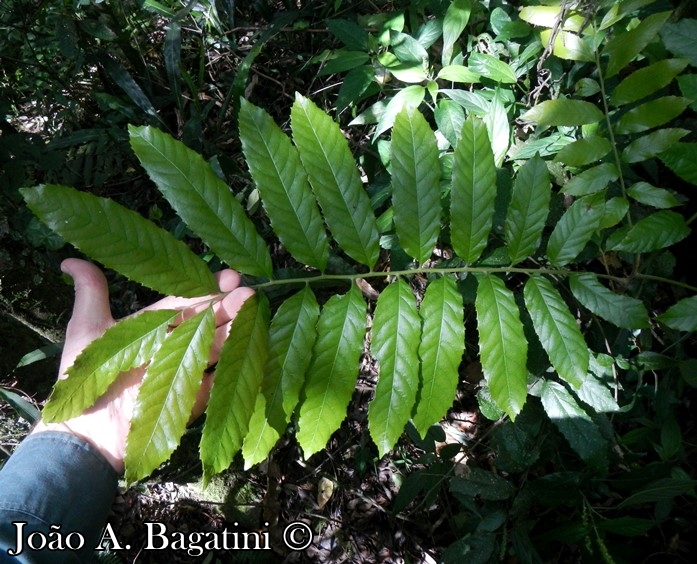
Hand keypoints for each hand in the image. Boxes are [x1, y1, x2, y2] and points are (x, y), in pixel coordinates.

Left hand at [31, 258, 253, 472]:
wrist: (88, 434)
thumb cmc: (85, 381)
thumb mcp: (87, 330)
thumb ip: (90, 294)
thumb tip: (69, 260)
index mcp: (156, 327)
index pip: (187, 301)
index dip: (206, 288)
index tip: (228, 274)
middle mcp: (176, 346)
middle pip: (208, 321)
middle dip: (228, 305)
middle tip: (248, 290)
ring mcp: (189, 372)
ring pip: (219, 346)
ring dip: (237, 328)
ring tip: (253, 308)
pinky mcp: (196, 399)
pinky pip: (222, 380)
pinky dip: (239, 365)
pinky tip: (255, 345)